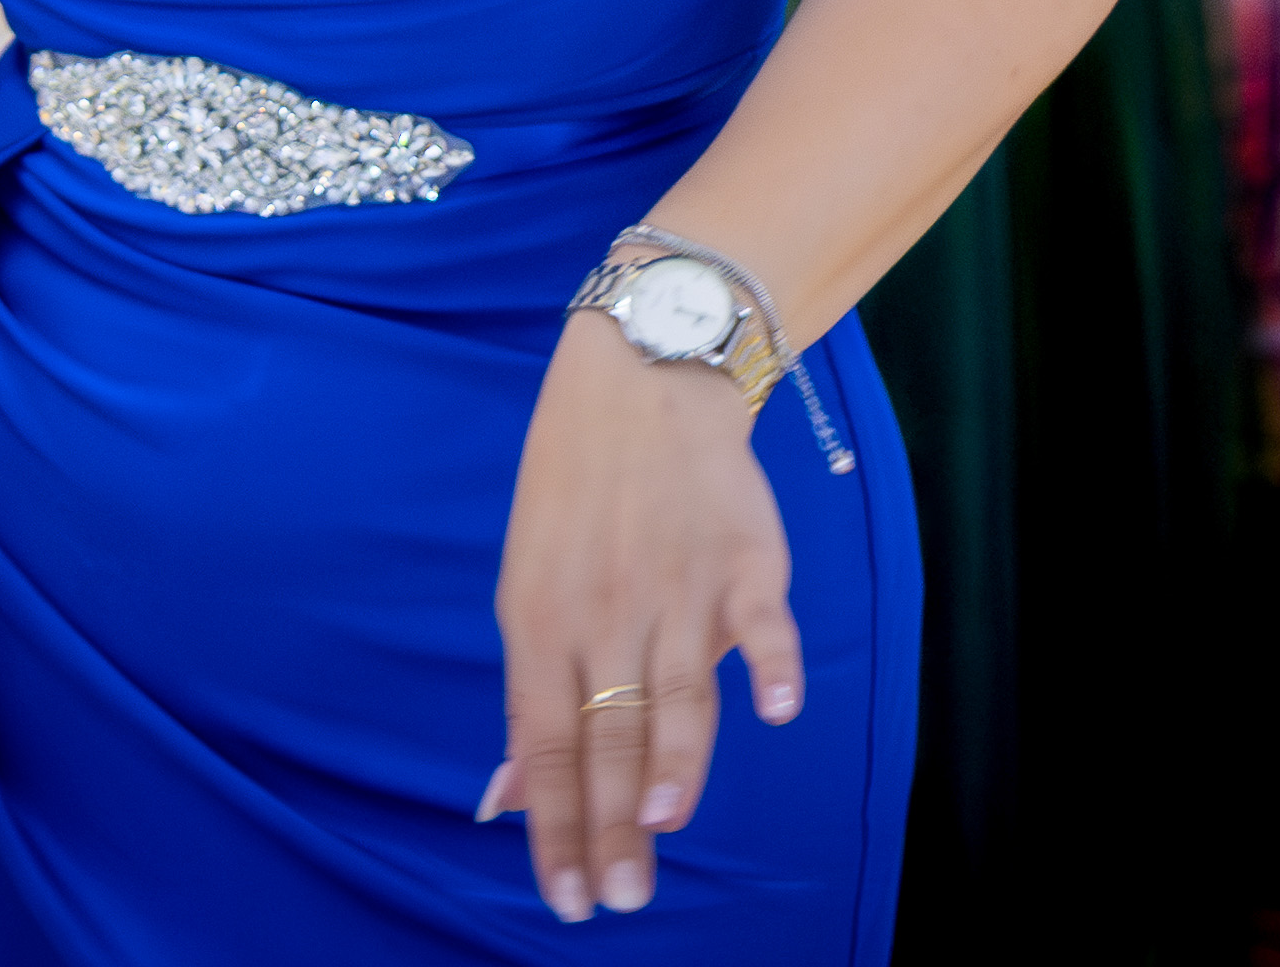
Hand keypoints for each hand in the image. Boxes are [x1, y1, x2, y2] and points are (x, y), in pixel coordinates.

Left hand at [482, 318, 802, 923]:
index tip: (566, 898)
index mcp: (540, 622)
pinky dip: (772, 663)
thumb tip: (503, 799)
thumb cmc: (572, 495)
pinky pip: (762, 621)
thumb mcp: (526, 589)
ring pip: (677, 690)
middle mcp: (605, 611)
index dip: (554, 826)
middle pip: (609, 734)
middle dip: (611, 826)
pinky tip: (776, 710)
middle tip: (621, 899)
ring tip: (664, 826)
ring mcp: (679, 586)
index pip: (545, 745)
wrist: (640, 381)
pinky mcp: (746, 561)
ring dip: (674, 761)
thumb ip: (532, 699)